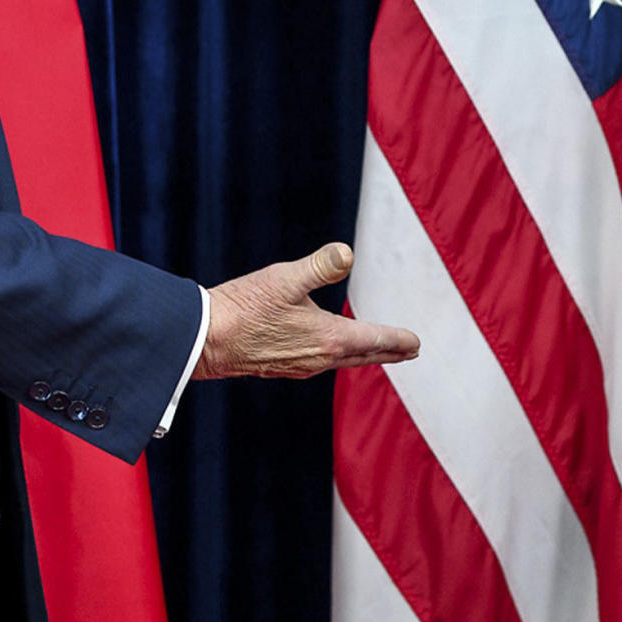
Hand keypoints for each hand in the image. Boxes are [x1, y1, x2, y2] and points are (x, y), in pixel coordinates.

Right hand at [195, 242, 419, 381]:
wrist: (205, 340)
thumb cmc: (243, 307)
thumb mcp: (285, 278)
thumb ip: (320, 266)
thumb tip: (347, 253)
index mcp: (328, 338)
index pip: (374, 339)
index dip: (397, 340)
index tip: (417, 343)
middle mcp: (319, 358)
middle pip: (364, 355)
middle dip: (388, 352)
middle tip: (410, 351)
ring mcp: (301, 366)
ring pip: (343, 361)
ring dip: (364, 355)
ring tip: (377, 352)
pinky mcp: (282, 367)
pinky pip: (322, 363)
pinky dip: (339, 357)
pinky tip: (329, 352)